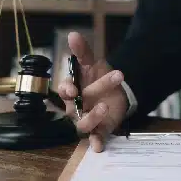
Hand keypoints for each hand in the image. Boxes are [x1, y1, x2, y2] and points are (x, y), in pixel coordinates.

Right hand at [58, 32, 127, 151]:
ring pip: (82, 124)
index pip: (64, 90)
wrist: (116, 92)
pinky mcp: (99, 130)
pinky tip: (98, 146)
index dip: (66, 89)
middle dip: (97, 89)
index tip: (73, 87)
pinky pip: (94, 139)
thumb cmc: (96, 78)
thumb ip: (82, 51)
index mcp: (71, 91)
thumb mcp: (92, 64)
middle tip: (117, 75)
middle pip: (78, 103)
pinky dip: (95, 143)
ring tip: (105, 106)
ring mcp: (86, 119)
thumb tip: (72, 34)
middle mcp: (75, 107)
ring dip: (92, 117)